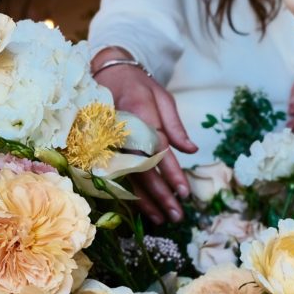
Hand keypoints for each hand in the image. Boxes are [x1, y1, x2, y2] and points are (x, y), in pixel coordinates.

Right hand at [92, 47, 196, 223]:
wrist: (107, 73)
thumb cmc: (139, 86)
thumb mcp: (163, 97)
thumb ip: (176, 126)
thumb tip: (192, 150)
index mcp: (140, 115)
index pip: (158, 150)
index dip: (172, 173)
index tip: (184, 192)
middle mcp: (122, 132)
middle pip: (142, 170)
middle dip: (161, 195)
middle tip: (177, 215)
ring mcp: (109, 142)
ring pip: (127, 178)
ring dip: (145, 202)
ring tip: (162, 219)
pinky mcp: (102, 150)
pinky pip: (116, 177)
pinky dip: (130, 195)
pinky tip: (142, 210)